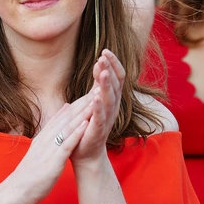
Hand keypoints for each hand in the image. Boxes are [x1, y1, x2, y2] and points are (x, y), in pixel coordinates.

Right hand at [3, 97, 93, 203]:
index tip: (89, 92)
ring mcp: (48, 150)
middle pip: (66, 118)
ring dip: (82, 113)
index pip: (60, 117)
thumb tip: (56, 126)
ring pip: (67, 128)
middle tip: (97, 89)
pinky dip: (76, 133)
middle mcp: (45, 141)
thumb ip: (47, 140)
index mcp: (42, 139)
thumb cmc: (28, 176)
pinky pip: (65, 145)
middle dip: (82, 104)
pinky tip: (85, 124)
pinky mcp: (52, 162)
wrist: (14, 193)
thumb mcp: (38, 154)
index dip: (76, 104)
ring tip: (95, 100)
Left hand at [71, 50, 125, 166]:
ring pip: (109, 98)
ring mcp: (106, 118)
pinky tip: (94, 97)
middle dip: (110, 69)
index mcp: (112, 99)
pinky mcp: (98, 130)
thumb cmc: (88, 124)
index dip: (113, 63)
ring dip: (106, 85)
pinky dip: (98, 107)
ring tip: (103, 72)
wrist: (85, 152)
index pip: (118, 77)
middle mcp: (113, 107)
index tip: (104, 51)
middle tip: (103, 55)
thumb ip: (98, 83)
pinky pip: (99, 116)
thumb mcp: (94, 100)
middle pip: (116, 84)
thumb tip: (100, 62)